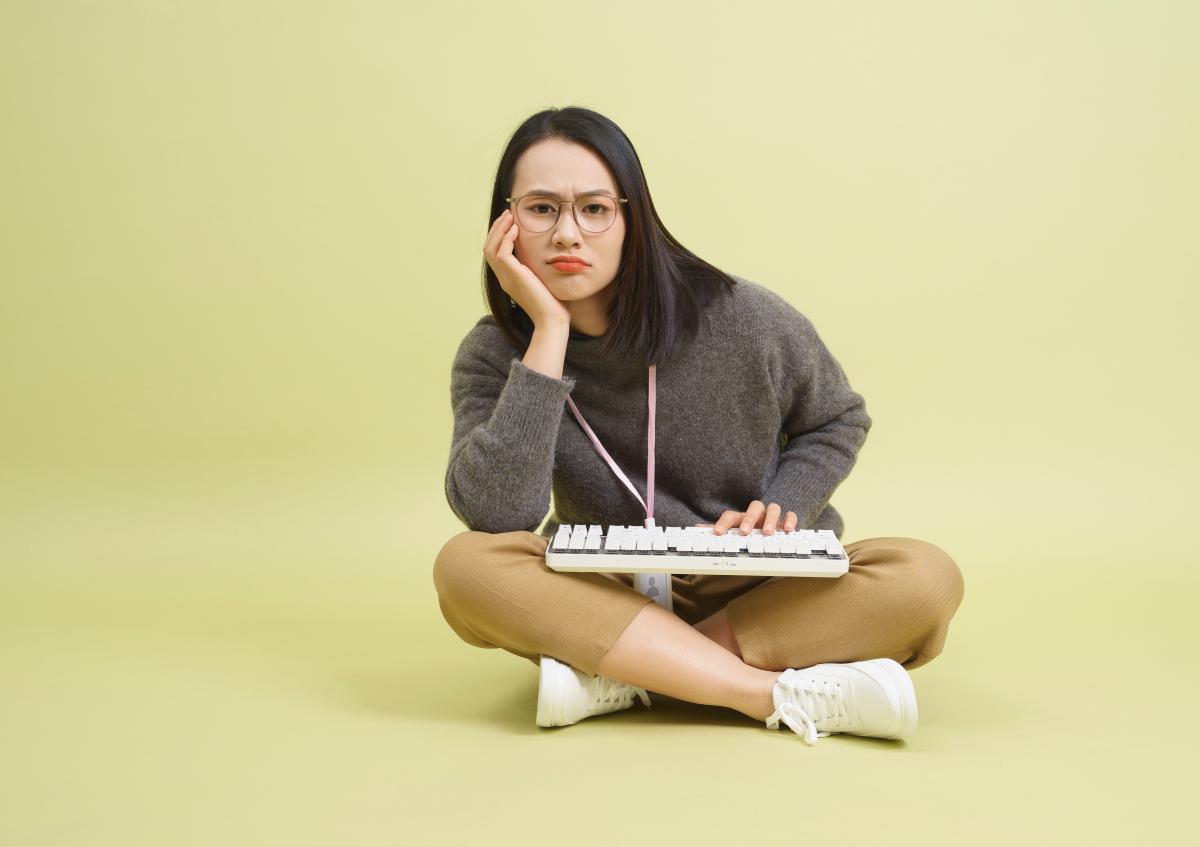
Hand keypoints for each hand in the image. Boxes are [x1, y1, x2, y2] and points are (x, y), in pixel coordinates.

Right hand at [483, 209, 570, 329]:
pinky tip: (516, 229)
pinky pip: (502, 253)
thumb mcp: (544, 280)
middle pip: (488, 248)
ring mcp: (506, 278)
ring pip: (490, 249)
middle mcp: (503, 278)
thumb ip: (539, 267)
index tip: (510, 222)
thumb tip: (546, 253)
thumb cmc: (554, 304)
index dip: (499, 236)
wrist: (553, 320)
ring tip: (510, 216)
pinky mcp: (513, 277)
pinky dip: (506, 239)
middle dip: (496, 229)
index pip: (494, 253)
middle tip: (507, 214)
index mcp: (508, 279)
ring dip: (499, 230)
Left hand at [694, 501, 797, 535]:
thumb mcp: (733, 530)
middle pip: (754, 507)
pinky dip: (790, 519)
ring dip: (771, 520)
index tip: (718, 532)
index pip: (731, 515)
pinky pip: (790, 514)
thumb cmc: (748, 529)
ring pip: (773, 508)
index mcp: (741, 516)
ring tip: (768, 532)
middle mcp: (757, 513)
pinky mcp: (786, 519)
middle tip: (745, 531)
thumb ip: (719, 529)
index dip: (724, 523)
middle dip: (749, 519)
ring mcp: (771, 515)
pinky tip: (788, 529)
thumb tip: (698, 528)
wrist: (768, 524)